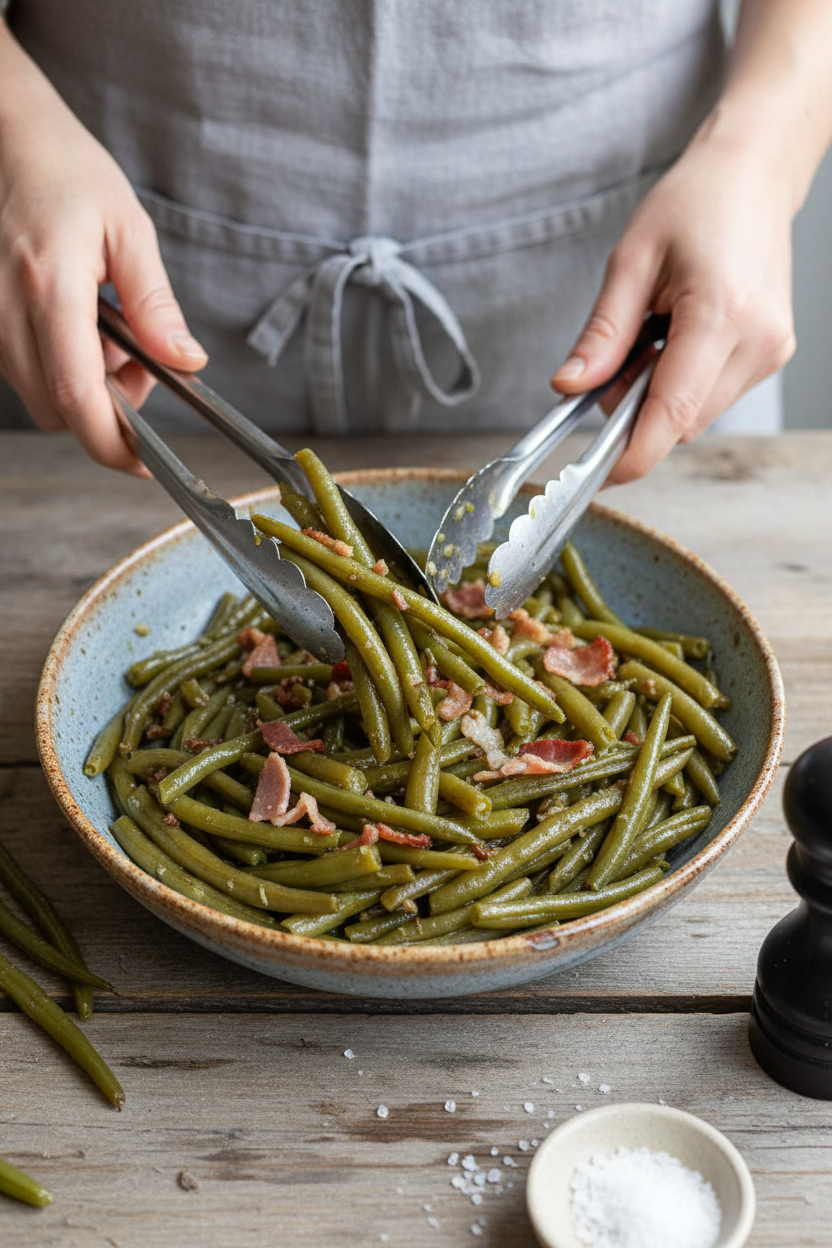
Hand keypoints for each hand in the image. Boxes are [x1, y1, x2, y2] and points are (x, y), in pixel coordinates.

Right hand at [0, 27, 205, 473]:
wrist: (3, 133)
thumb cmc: (67, 171)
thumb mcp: (128, 228)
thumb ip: (155, 303)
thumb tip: (186, 362)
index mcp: (49, 287)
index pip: (77, 397)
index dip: (111, 443)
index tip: (143, 461)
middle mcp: (6, 310)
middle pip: (55, 410)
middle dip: (103, 410)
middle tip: (137, 367)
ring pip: (35, 394)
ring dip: (79, 387)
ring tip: (108, 334)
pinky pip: (18, 369)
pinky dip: (54, 366)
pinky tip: (76, 325)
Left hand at [551, 119, 795, 483]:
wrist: (754, 175)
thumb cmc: (696, 203)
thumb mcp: (631, 262)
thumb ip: (602, 334)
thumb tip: (568, 387)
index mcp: (720, 313)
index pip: (671, 412)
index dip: (632, 453)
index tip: (600, 475)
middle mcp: (756, 340)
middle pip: (681, 421)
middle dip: (637, 411)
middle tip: (616, 360)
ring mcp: (771, 350)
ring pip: (697, 414)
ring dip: (661, 396)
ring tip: (654, 334)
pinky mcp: (772, 353)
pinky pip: (714, 395)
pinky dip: (684, 382)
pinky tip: (679, 337)